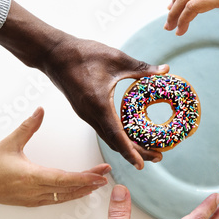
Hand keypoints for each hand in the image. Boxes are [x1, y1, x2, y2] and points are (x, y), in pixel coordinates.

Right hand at [0, 0, 165, 168]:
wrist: (53, 54)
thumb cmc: (82, 54)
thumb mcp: (116, 58)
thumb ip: (142, 67)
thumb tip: (165, 70)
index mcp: (99, 104)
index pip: (117, 135)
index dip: (130, 152)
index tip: (142, 165)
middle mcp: (91, 115)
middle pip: (115, 143)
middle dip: (136, 153)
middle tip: (157, 156)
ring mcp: (86, 115)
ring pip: (108, 138)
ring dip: (127, 146)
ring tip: (147, 149)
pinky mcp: (85, 111)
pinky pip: (103, 130)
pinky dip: (118, 136)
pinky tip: (130, 133)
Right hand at [0, 107, 110, 206]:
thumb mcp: (9, 143)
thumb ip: (27, 127)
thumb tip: (40, 111)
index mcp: (31, 176)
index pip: (65, 178)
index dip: (85, 178)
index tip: (100, 175)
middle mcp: (35, 191)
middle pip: (69, 188)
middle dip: (90, 182)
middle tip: (106, 175)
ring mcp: (34, 199)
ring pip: (64, 197)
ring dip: (82, 190)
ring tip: (97, 183)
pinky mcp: (31, 202)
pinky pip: (56, 200)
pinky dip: (70, 195)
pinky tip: (78, 191)